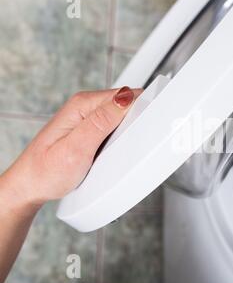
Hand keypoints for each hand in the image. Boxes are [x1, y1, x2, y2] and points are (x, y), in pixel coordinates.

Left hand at [0, 87, 141, 208]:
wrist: (30, 187)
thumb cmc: (46, 172)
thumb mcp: (76, 148)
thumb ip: (101, 122)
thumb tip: (125, 99)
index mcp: (82, 105)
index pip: (124, 95)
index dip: (142, 107)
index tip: (151, 123)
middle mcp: (85, 108)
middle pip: (126, 103)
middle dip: (138, 118)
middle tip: (140, 140)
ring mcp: (88, 119)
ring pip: (123, 116)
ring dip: (131, 129)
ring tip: (131, 145)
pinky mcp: (90, 130)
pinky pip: (115, 127)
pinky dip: (122, 137)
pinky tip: (120, 148)